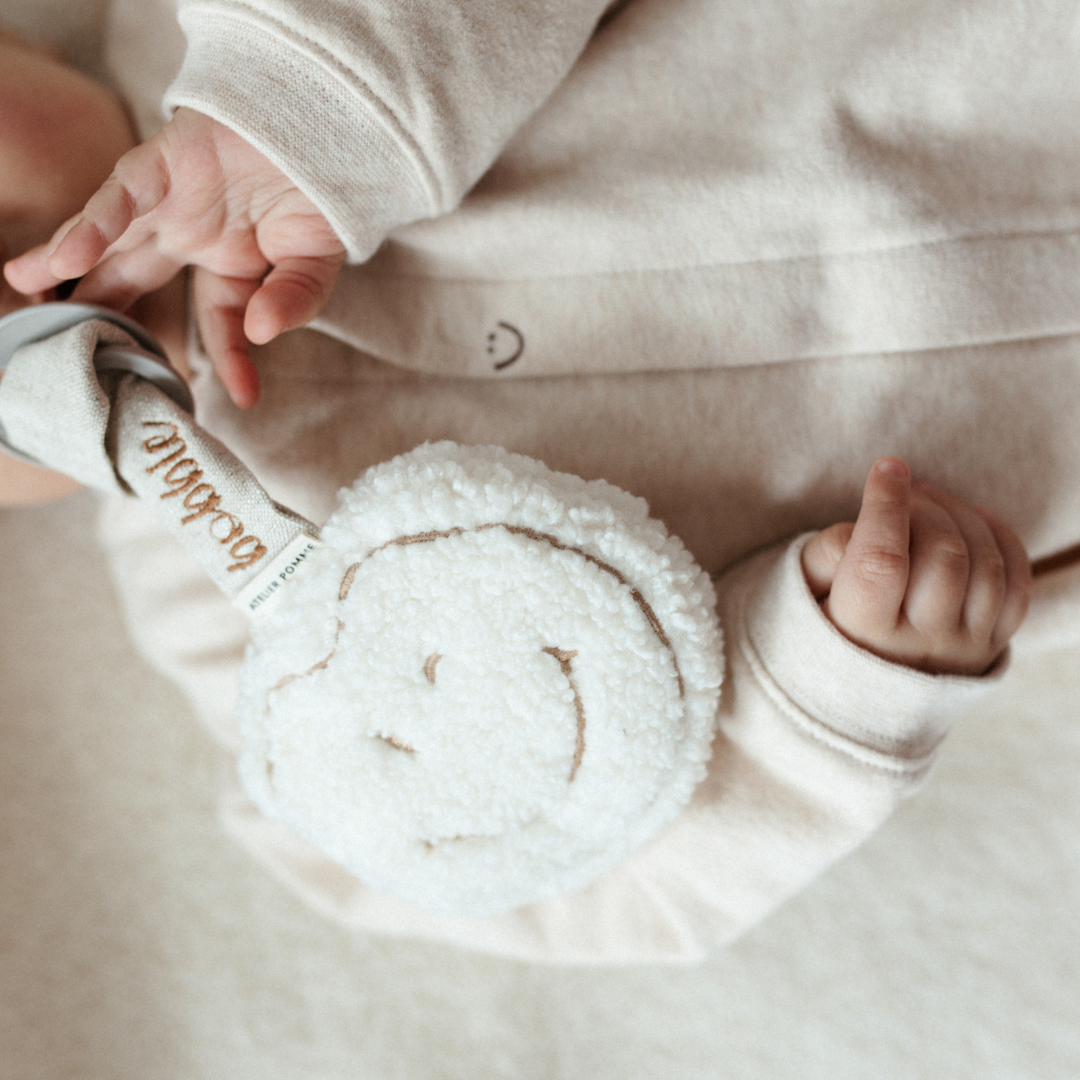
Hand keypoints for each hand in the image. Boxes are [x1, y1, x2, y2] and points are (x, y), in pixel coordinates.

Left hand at [3, 108, 345, 407]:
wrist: (328, 126)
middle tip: (65, 343)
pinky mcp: (164, 165)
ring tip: (25, 288)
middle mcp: (192, 236)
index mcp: (231, 265)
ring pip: (110, 238)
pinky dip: (94, 226)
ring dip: (65, 263)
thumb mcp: (316, 263)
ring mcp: (174, 203)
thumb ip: (294, 300)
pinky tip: (68, 259)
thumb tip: (261, 333)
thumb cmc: (324, 192)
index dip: (231, 360)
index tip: (245, 397)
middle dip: (99, 308)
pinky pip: (120, 198)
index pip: (219, 322)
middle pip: (134, 278)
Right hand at [801, 458, 1031, 675]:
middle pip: (942, 557)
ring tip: (929, 503)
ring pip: (984, 565)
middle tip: (903, 493)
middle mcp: (918, 645)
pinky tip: (972, 520)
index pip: (881, 561)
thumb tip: (861, 526)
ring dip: (960, 516)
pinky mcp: (992, 644)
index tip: (886, 468)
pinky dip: (1001, 540)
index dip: (886, 506)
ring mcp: (962, 647)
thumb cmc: (826, 631)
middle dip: (924, 507)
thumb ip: (822, 558)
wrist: (863, 698)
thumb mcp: (803, 597)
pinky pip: (1016, 584)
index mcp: (862, 633)